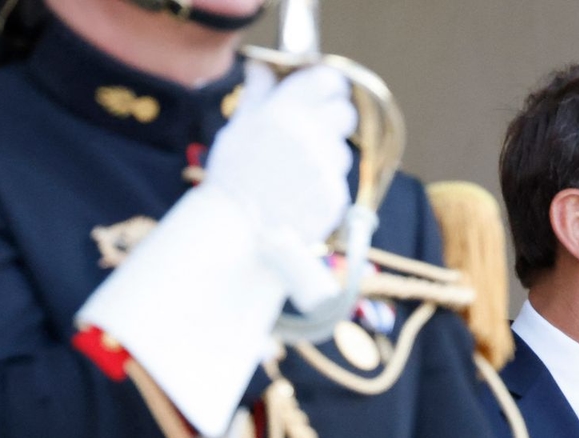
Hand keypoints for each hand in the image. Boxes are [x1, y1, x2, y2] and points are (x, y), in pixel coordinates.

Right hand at [205, 62, 355, 245]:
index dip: (330, 85)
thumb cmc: (232, 178)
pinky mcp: (336, 196)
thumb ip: (258, 94)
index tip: (324, 92)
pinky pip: (339, 182)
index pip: (330, 80)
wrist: (237, 231)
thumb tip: (261, 66)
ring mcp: (327, 167)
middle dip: (334, 119)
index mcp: (286, 111)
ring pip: (342, 151)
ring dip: (327, 157)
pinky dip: (324, 186)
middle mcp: (312, 135)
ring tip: (297, 173)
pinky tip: (300, 196)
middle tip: (316, 131)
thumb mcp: (238, 128)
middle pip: (346, 113)